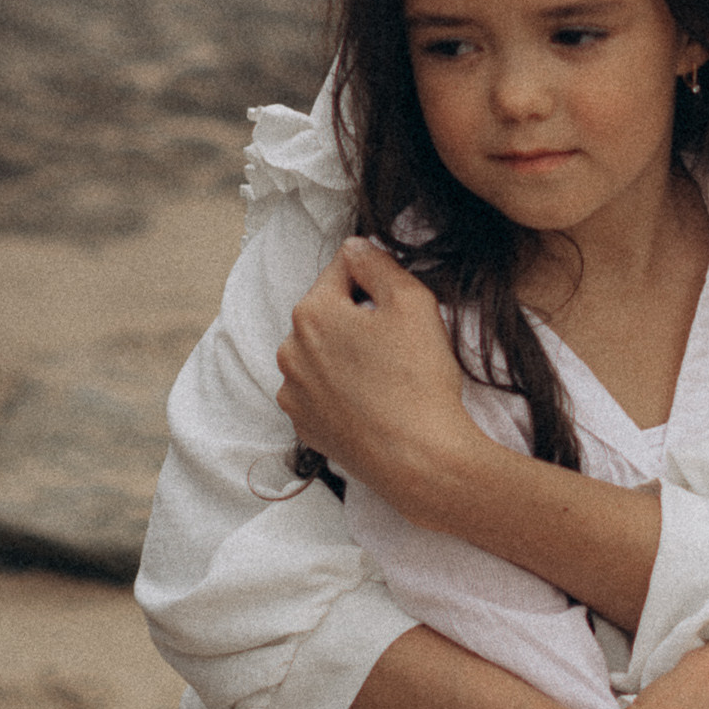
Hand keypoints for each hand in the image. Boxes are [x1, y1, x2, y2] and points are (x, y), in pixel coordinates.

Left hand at [276, 237, 482, 512]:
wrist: (418, 460)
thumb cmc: (418, 379)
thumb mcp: (412, 301)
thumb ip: (377, 263)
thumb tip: (355, 248)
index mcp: (311, 312)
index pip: (342, 269)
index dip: (376, 278)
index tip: (400, 302)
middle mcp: (290, 350)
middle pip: (328, 314)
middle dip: (359, 319)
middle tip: (400, 343)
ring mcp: (294, 393)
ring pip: (322, 354)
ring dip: (348, 355)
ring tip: (387, 377)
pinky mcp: (305, 427)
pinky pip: (321, 393)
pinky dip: (343, 391)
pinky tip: (374, 403)